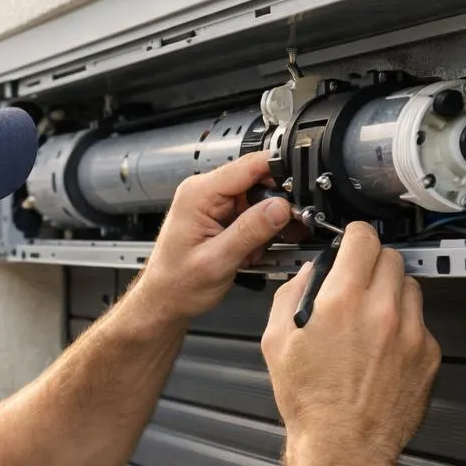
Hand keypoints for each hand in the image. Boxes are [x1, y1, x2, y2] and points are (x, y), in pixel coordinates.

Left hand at [137, 152, 294, 317]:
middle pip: (259, 181)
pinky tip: (248, 253)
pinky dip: (259, 235)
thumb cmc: (177, 284)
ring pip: (260, 201)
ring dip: (266, 227)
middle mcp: (205, 192)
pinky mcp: (221, 217)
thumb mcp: (218, 260)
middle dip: (275, 208)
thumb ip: (250, 231)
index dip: (280, 174)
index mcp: (199, 194)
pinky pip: (253, 216)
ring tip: (253, 253)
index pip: (249, 165)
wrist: (165, 300)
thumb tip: (280, 207)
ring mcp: (214, 204)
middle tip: (279, 235)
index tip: (300, 193)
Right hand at [261, 222, 440, 465]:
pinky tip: (382, 347)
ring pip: (410, 286)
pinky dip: (403, 324)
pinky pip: (420, 321)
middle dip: (371, 264)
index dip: (354, 237)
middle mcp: (382, 310)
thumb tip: (309, 275)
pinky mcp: (428, 353)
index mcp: (342, 301)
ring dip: (390, 291)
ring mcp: (411, 332)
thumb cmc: (310, 402)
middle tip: (356, 282)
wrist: (344, 446)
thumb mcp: (276, 342)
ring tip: (369, 317)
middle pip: (390, 257)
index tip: (351, 242)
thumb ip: (291, 295)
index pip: (362, 240)